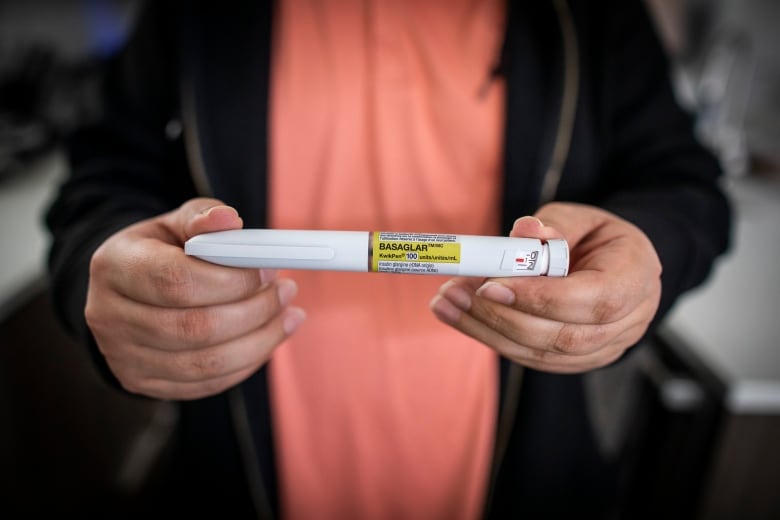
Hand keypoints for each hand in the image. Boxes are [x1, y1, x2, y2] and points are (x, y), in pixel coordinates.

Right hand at [85, 198, 305, 399]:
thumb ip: (204, 218)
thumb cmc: (162, 251)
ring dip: (260, 340)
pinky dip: (248, 362)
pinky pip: (207, 384)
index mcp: (115, 266)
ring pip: (205, 363)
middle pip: (194, 328)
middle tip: (286, 291)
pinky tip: (269, 338)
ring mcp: (123, 357)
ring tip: (288, 315)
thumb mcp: (178, 223)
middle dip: (254, 311)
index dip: (232, 280)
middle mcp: (109, 316)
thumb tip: (229, 220)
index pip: (177, 281)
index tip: (268, 271)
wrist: (128, 291)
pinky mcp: (143, 383)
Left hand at [430, 202, 661, 372]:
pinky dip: (494, 339)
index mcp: (636, 278)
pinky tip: (464, 318)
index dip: (541, 298)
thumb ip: (552, 225)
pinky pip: (533, 358)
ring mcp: (605, 348)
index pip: (594, 300)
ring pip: (542, 353)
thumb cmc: (596, 237)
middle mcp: (629, 321)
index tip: (490, 286)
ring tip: (446, 303)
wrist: (615, 266)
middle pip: (564, 336)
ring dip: (487, 330)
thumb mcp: (580, 217)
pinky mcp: (576, 361)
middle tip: (454, 292)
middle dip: (502, 317)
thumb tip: (522, 233)